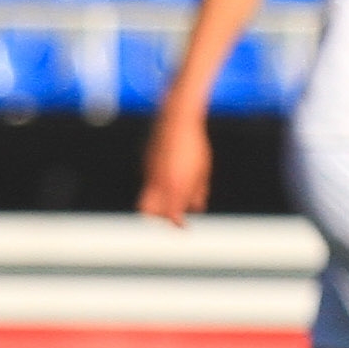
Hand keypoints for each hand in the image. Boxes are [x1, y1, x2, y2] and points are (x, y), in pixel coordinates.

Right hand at [140, 107, 209, 226]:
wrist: (177, 120)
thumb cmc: (194, 145)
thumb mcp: (202, 169)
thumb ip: (199, 190)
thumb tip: (197, 207)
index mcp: (175, 184)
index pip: (171, 213)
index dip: (176, 223)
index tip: (183, 226)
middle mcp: (159, 181)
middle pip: (148, 211)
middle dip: (158, 217)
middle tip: (173, 216)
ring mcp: (149, 171)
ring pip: (146, 197)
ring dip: (158, 203)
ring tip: (174, 200)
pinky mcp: (146, 163)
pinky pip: (148, 183)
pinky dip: (157, 189)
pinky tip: (171, 182)